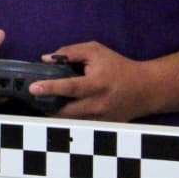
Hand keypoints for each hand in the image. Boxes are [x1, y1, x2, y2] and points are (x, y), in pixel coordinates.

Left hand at [32, 42, 158, 121]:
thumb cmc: (118, 66)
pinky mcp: (102, 126)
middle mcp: (98, 104)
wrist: (145, 88)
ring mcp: (101, 119)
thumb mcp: (95, 51)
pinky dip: (67, 119)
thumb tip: (46, 59)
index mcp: (97, 84)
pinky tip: (60, 110)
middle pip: (66, 111)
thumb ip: (70, 52)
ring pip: (70, 121)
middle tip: (33, 99)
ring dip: (55, 114)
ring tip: (43, 104)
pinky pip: (79, 125)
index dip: (50, 87)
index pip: (70, 87)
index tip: (33, 88)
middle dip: (46, 106)